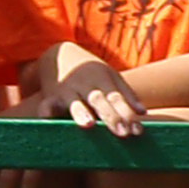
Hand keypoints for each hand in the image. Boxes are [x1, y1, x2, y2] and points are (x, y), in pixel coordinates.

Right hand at [22, 52, 149, 137]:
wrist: (60, 55)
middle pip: (99, 100)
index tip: (137, 131)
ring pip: (75, 103)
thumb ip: (126, 94)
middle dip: (111, 116)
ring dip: (81, 113)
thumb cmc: (91, 74)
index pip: (117, 97)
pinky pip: (47, 106)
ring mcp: (67, 90)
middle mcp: (84, 84)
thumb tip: (142, 112)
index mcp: (102, 78)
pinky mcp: (50, 97)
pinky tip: (47, 119)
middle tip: (122, 132)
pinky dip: (46, 112)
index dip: (126, 114)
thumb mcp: (110, 77)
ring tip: (89, 125)